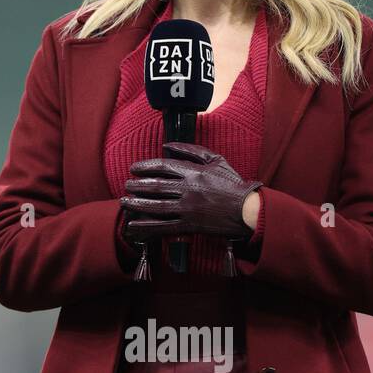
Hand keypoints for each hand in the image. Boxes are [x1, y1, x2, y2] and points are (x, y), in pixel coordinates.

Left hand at [119, 141, 261, 241]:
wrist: (247, 210)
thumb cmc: (233, 184)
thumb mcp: (216, 160)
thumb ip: (191, 150)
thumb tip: (168, 145)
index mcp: (194, 172)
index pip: (163, 166)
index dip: (145, 167)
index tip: (134, 169)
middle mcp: (188, 190)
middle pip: (155, 186)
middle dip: (137, 186)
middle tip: (126, 186)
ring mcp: (187, 209)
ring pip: (156, 206)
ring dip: (137, 204)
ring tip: (125, 202)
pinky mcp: (189, 226)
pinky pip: (163, 226)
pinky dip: (147, 227)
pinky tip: (134, 226)